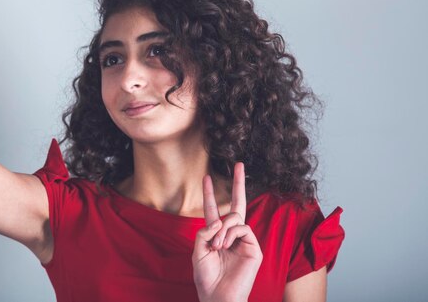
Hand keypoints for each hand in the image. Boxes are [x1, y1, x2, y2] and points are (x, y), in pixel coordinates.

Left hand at [192, 163, 262, 301]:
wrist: (218, 297)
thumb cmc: (206, 278)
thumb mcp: (197, 251)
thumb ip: (204, 232)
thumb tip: (219, 221)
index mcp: (216, 235)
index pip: (213, 209)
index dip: (209, 193)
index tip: (206, 177)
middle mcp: (231, 234)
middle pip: (237, 204)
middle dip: (238, 183)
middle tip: (239, 164)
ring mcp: (244, 240)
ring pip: (235, 217)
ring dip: (222, 229)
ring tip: (217, 247)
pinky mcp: (254, 247)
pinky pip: (242, 228)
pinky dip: (230, 234)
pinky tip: (225, 246)